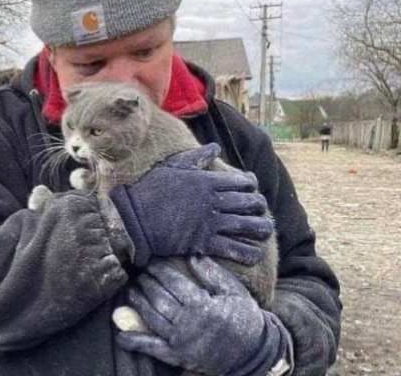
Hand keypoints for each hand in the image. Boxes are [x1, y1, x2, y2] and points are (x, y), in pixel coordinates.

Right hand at [108, 143, 273, 265]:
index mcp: (207, 181)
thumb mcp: (173, 167)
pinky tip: (254, 254)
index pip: (242, 181)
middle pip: (250, 202)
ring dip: (261, 228)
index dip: (251, 185)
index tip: (251, 188)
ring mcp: (210, 223)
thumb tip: (216, 146)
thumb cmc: (150, 190)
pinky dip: (248, 252)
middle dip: (259, 206)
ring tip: (265, 231)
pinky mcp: (204, 242)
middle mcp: (213, 201)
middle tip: (260, 210)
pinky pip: (234, 249)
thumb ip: (196, 157)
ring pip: (248, 225)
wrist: (134, 219)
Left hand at [117, 258, 290, 374]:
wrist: (253, 352)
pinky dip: (134, 341)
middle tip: (139, 271)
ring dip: (138, 302)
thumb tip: (193, 254)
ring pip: (151, 317)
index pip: (172, 282)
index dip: (158, 270)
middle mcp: (187, 323)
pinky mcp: (176, 356)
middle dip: (146, 282)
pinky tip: (121, 333)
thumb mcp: (234, 291)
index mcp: (202, 305)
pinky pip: (151, 348)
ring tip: (131, 289)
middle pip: (158, 298)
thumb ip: (212, 273)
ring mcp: (180, 341)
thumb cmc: (245, 317)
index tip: (150, 260)